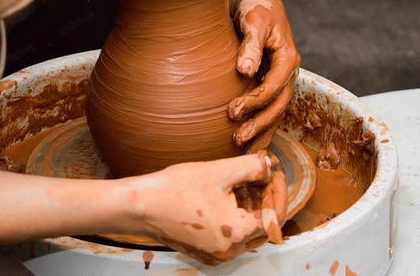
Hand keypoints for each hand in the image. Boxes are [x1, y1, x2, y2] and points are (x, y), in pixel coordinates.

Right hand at [133, 152, 286, 264]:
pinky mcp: (204, 251)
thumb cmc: (176, 189)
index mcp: (237, 233)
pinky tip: (224, 198)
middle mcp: (229, 250)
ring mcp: (215, 254)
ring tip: (241, 185)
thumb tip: (269, 164)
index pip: (275, 217)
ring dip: (249, 208)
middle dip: (265, 199)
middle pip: (262, 227)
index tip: (273, 173)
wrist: (141, 205)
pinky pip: (229, 237)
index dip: (278, 192)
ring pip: (246, 232)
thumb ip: (251, 167)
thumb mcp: (218, 171)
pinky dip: (233, 218)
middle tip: (260, 176)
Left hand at [227, 0, 300, 151]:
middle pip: (278, 104)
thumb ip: (250, 45)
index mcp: (288, 56)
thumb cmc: (254, 7)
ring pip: (275, 110)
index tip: (233, 112)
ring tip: (243, 149)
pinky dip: (260, 124)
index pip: (274, 86)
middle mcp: (288, 71)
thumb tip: (245, 70)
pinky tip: (248, 141)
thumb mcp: (253, 21)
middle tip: (237, 139)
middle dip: (260, 124)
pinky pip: (268, 106)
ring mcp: (280, 78)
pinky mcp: (270, 81)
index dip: (255, 101)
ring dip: (262, 130)